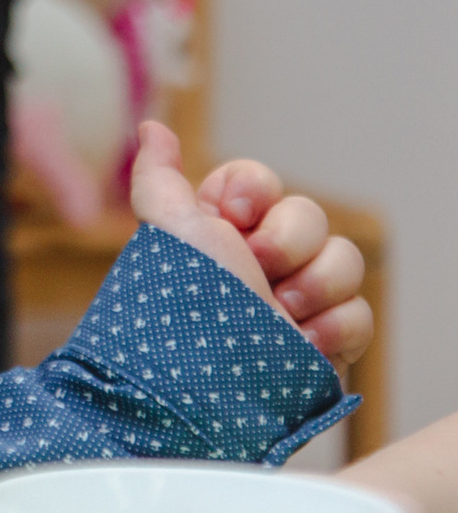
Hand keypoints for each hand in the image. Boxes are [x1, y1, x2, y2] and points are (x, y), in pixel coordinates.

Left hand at [128, 120, 371, 369]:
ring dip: (313, 285)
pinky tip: (301, 342)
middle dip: (284, 242)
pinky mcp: (326, 340)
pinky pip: (361, 313)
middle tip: (255, 272)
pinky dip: (334, 327)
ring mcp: (298, 299)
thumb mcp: (165, 227)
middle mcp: (261, 258)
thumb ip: (158, 176)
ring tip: (277, 312)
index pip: (261, 181)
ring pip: (345, 260)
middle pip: (310, 215)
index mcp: (219, 228)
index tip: (231, 217)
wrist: (208, 384)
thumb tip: (152, 128)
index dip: (254, 193)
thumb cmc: (183, 300)